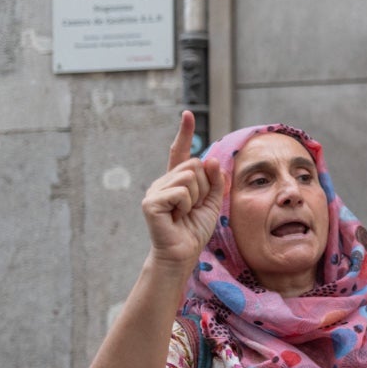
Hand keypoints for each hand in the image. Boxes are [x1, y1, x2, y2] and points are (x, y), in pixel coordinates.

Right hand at [141, 111, 226, 271]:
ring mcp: (154, 191)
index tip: (188, 114)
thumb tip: (210, 158)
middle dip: (205, 187)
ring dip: (197, 197)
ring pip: (190, 177)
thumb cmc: (196, 229)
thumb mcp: (213, 202)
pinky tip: (178, 217)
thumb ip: (215, 181)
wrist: (184, 253)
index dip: (185, 132)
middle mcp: (163, 181)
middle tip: (194, 207)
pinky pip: (181, 191)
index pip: (180, 152)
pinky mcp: (151, 202)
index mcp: (176, 180)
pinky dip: (187, 205)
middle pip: (195, 165)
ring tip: (186, 213)